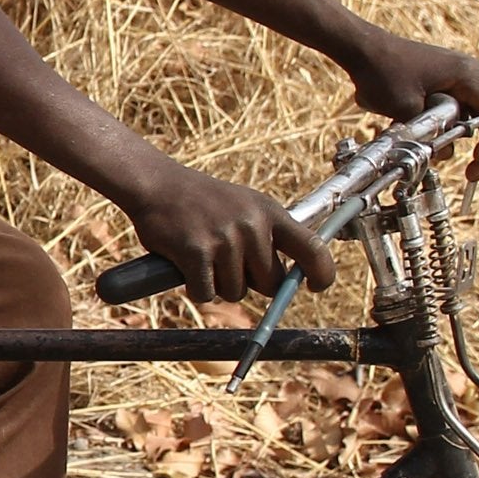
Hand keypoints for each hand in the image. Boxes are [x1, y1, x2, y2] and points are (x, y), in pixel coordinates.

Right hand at [117, 163, 336, 305]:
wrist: (156, 185)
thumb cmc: (202, 201)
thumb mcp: (245, 205)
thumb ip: (268, 235)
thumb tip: (288, 279)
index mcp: (269, 213)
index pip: (312, 248)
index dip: (322, 273)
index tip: (316, 286)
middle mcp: (251, 225)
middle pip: (269, 283)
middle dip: (250, 283)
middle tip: (228, 265)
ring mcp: (224, 239)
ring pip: (235, 292)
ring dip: (218, 284)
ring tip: (203, 257)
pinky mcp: (196, 253)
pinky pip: (206, 293)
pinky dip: (195, 287)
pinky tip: (186, 266)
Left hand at [342, 33, 478, 177]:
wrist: (361, 49)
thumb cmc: (381, 71)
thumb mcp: (406, 109)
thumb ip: (431, 134)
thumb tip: (449, 155)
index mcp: (467, 75)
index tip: (478, 160)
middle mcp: (469, 74)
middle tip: (473, 174)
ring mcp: (457, 79)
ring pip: (475, 117)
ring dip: (466, 141)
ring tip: (454, 162)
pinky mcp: (443, 85)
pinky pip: (457, 112)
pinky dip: (452, 130)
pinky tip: (436, 145)